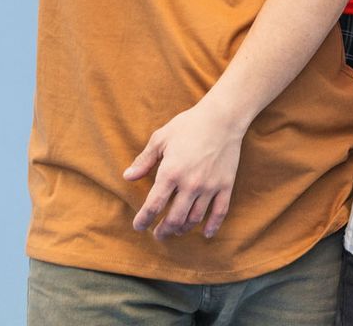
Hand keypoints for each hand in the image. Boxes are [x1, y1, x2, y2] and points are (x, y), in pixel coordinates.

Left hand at [124, 102, 244, 238]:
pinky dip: (212, 225)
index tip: (138, 226)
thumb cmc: (188, 124)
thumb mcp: (160, 139)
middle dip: (163, 230)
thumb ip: (144, 160)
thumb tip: (127, 177)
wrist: (222, 117)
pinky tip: (205, 233)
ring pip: (194, 218)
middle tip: (157, 234)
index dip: (143, 220)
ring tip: (176, 231)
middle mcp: (190, 184)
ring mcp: (209, 186)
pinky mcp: (225, 185)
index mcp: (170, 173)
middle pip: (174, 218)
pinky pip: (219, 212)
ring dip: (182, 229)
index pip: (153, 206)